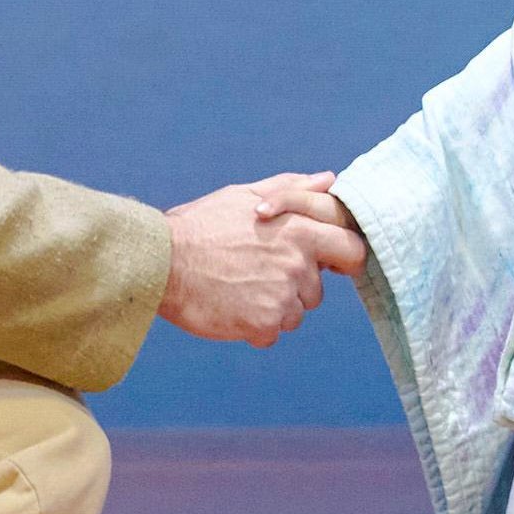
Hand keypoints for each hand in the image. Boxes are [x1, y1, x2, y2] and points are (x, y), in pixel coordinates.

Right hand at [160, 173, 360, 346]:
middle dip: (297, 287)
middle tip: (260, 275)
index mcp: (300, 230)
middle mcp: (298, 264)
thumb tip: (328, 180)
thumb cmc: (201, 226)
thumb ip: (292, 189)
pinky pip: (271, 333)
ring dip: (273, 308)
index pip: (352, 249)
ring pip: (294, 314)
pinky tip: (231, 307)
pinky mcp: (263, 323)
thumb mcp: (246, 197)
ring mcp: (282, 296)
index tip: (328, 265)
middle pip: (318, 289)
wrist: (161, 262)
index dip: (342, 259)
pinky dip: (254, 327)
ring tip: (239, 288)